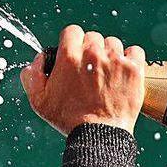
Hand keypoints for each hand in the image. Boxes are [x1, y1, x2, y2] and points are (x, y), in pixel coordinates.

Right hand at [20, 25, 145, 134]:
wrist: (99, 135)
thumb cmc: (69, 120)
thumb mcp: (39, 101)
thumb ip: (31, 76)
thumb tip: (37, 59)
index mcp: (69, 56)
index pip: (72, 31)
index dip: (72, 42)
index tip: (74, 54)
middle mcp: (93, 53)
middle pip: (93, 36)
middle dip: (90, 49)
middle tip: (90, 69)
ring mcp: (115, 60)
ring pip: (113, 43)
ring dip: (109, 54)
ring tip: (106, 73)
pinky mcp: (134, 69)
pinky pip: (134, 51)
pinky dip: (130, 58)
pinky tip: (123, 71)